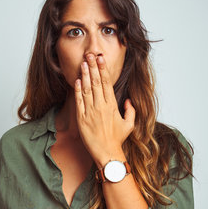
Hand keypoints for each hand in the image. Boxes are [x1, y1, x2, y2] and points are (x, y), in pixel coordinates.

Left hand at [74, 53, 135, 167]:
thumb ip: (130, 111)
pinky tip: (77, 81)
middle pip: (96, 82)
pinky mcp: (81, 119)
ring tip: (83, 63)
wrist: (107, 153)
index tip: (101, 59)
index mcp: (112, 106)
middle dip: (93, 67)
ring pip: (87, 89)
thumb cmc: (117, 139)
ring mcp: (90, 112)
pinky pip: (79, 102)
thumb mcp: (129, 125)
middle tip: (90, 55)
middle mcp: (101, 106)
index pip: (107, 83)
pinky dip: (78, 90)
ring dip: (85, 75)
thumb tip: (128, 100)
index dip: (103, 69)